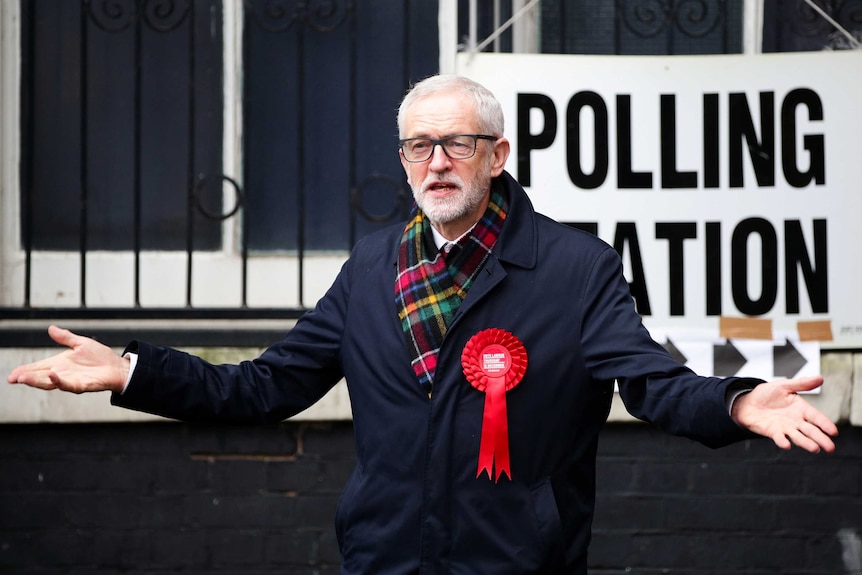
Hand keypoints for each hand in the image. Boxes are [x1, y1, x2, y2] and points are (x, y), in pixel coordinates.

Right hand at [6, 325, 128, 393]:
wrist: (118, 367)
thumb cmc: (101, 357)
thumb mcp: (81, 343)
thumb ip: (65, 337)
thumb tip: (50, 328)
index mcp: (60, 364)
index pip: (38, 367)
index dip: (25, 370)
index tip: (12, 374)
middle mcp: (62, 373)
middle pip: (40, 377)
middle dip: (26, 377)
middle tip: (12, 378)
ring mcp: (71, 380)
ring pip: (50, 383)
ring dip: (37, 381)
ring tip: (24, 378)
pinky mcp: (82, 385)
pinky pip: (68, 384)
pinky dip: (59, 381)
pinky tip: (51, 375)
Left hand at [731, 375, 837, 452]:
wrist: (746, 402)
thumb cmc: (766, 394)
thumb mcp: (784, 386)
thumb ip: (801, 384)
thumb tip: (820, 378)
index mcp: (801, 409)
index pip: (816, 417)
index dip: (825, 424)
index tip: (833, 431)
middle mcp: (796, 421)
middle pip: (811, 431)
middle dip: (821, 439)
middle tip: (830, 448)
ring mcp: (785, 428)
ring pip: (798, 437)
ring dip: (806, 443)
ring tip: (815, 449)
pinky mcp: (772, 432)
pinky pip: (779, 438)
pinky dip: (783, 442)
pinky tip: (786, 444)